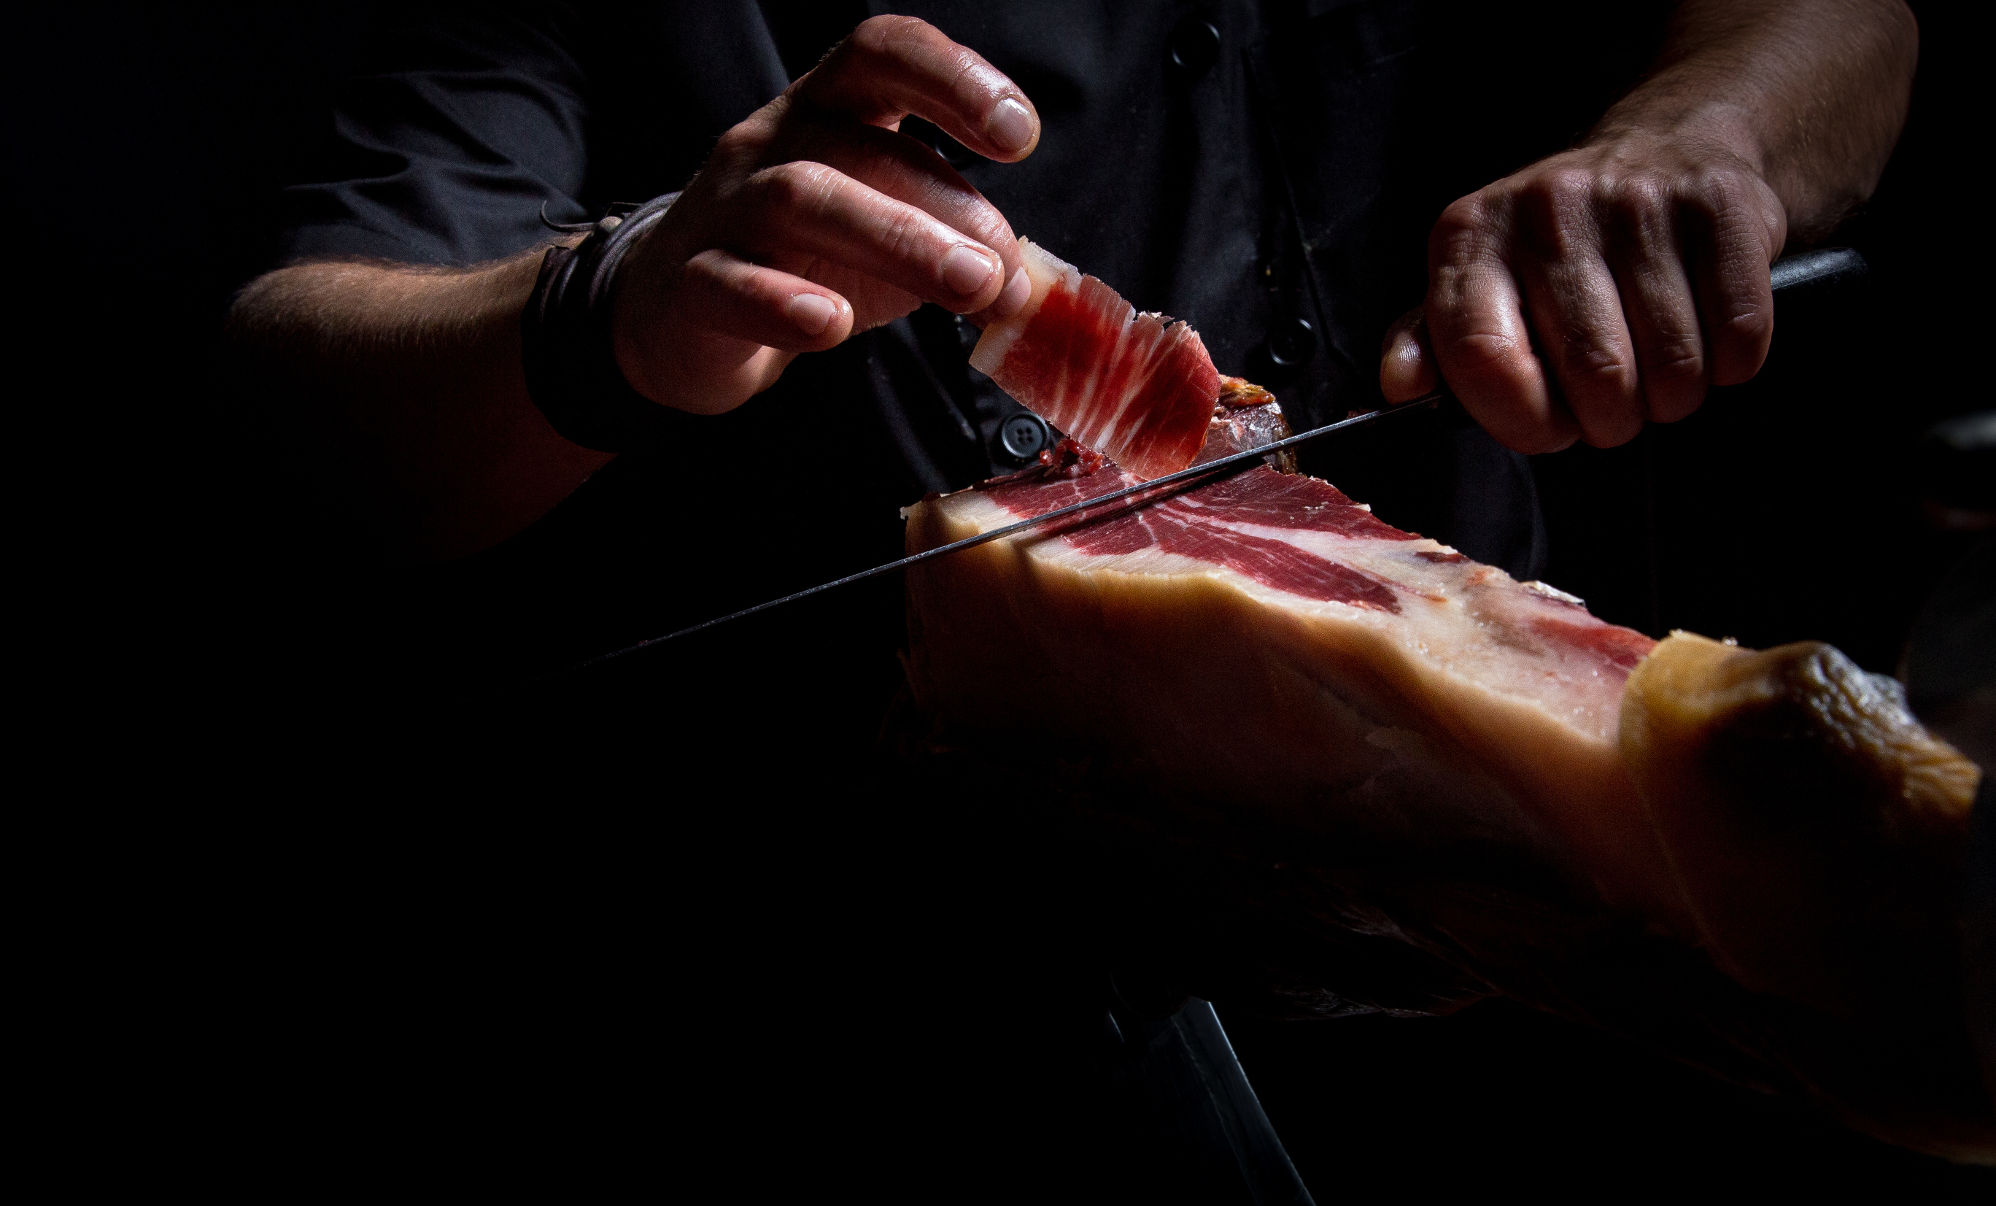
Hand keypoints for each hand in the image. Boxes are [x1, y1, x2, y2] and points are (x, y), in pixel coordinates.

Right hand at [612, 16, 1038, 414]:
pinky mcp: (689, 285)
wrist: (683, 318)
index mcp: (829, 111)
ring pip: (798, 200)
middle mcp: (772, 143)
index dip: (951, 79)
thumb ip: (959, 246)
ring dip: (894, 241)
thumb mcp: (891, 236)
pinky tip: (830, 324)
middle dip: (942, 203)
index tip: (1018, 136)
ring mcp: (724, 210)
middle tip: (1002, 268)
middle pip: (853, 146)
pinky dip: (781, 302)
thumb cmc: (804, 261)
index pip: (881, 54)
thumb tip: (1026, 285)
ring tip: (965, 289)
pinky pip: (728, 282)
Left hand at [1381, 129, 1787, 452]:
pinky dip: (1729, 363)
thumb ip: (1433, 343)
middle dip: (1609, 420)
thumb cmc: (1556, 251)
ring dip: (1672, 398)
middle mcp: (1546, 207)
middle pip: (1593, 374)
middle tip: (1610, 404)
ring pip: (1672, 366)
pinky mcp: (1718, 204)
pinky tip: (1705, 336)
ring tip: (1656, 371)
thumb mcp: (1477, 286)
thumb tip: (1401, 385)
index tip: (1546, 427)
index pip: (1483, 356)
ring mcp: (1636, 199)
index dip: (1522, 419)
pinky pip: (1738, 336)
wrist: (1664, 151)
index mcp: (1470, 236)